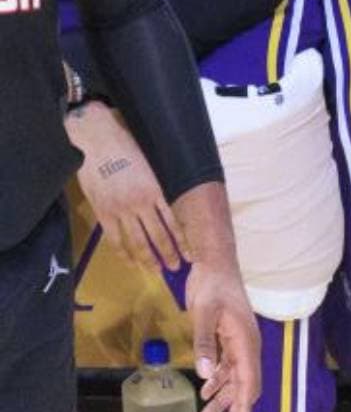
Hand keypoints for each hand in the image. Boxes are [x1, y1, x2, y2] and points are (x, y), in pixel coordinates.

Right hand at [66, 101, 183, 266]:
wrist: (98, 141)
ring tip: (155, 270)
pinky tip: (130, 262)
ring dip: (147, 258)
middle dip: (168, 254)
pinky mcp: (102, 212)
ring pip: (136, 241)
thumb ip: (156, 188)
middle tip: (176, 269)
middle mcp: (140, 203)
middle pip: (157, 236)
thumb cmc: (126, 148)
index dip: (181, 240)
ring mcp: (120, 209)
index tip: (191, 254)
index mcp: (155, 190)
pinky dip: (123, 252)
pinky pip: (114, 238)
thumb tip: (164, 206)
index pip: (172, 222)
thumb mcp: (149, 166)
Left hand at [184, 252, 259, 411]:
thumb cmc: (213, 286)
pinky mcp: (228, 338)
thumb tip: (205, 376)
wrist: (215, 264)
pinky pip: (226, 367)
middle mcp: (246, 345)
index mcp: (246, 341)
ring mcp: (238, 342)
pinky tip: (206, 392)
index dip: (244, 405)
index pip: (248, 380)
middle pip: (244, 384)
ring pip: (234, 378)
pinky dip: (218, 382)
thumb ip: (205, 344)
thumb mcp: (205, 313)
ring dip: (222, 398)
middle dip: (235, 410)